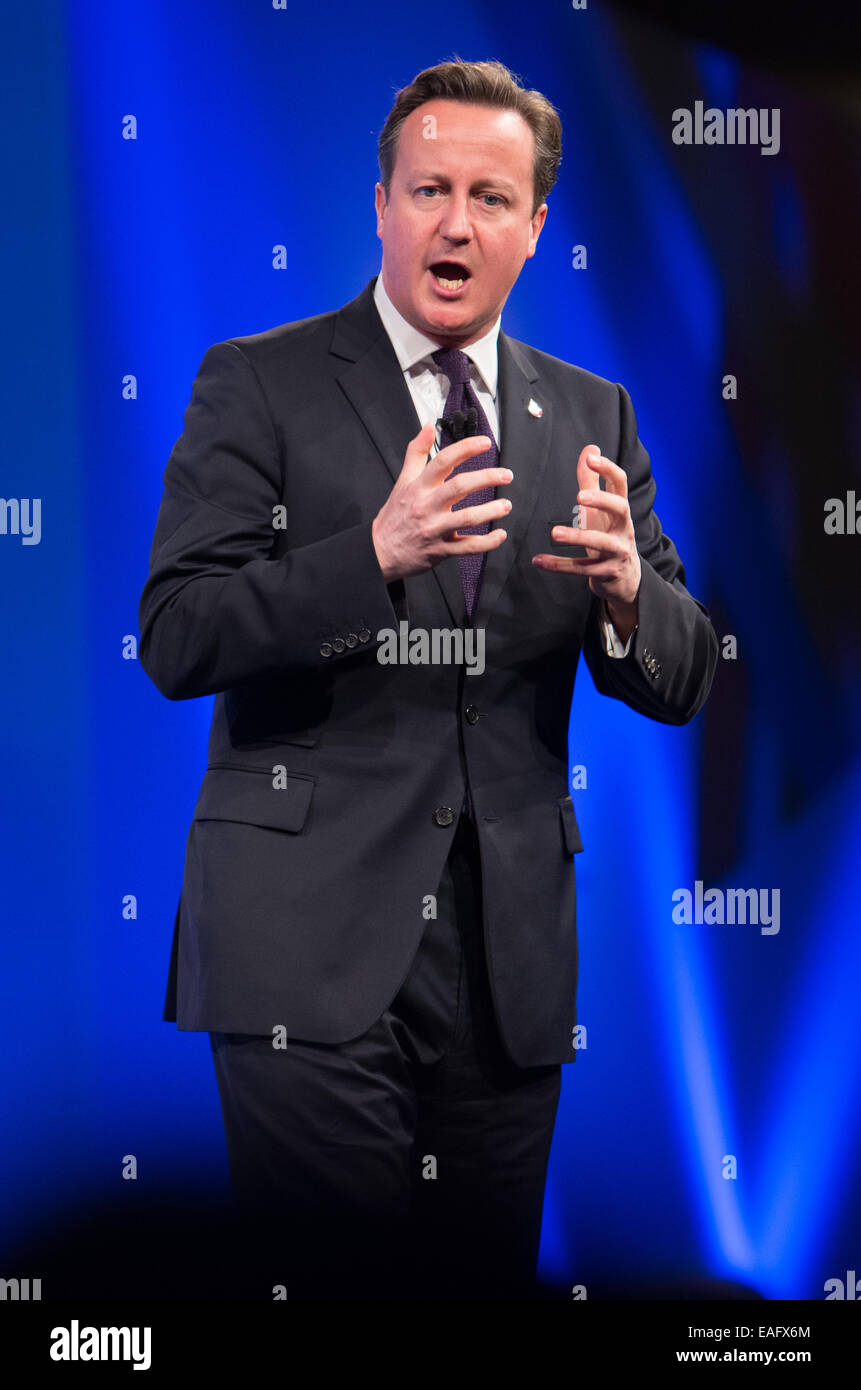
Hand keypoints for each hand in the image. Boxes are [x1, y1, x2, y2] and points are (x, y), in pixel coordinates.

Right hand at [372, 421, 513, 582]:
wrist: (380, 552)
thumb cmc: (394, 516)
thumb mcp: (402, 481)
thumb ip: (416, 453)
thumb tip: (428, 426)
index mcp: (419, 487)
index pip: (443, 460)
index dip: (466, 448)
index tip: (485, 443)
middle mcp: (427, 506)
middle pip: (459, 487)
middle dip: (487, 478)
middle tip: (506, 475)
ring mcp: (434, 529)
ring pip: (467, 518)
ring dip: (491, 510)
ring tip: (506, 505)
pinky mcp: (441, 550)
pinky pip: (468, 546)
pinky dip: (488, 542)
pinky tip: (500, 534)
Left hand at [532, 444, 640, 633]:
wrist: (625, 579)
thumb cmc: (610, 536)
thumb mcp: (601, 510)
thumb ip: (593, 480)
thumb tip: (591, 446)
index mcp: (620, 511)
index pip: (620, 483)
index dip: (608, 468)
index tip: (591, 457)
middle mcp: (624, 529)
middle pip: (621, 509)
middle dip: (602, 501)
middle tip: (579, 497)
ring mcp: (617, 552)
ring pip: (601, 543)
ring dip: (578, 537)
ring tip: (554, 533)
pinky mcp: (606, 573)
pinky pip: (582, 569)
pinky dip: (559, 565)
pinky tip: (538, 561)